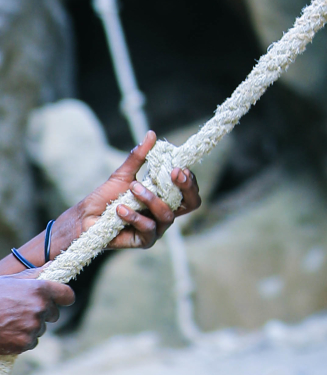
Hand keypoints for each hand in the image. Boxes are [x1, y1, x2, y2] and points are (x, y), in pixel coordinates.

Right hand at [0, 275, 72, 353]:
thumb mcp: (12, 280)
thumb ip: (34, 275)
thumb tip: (52, 265)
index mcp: (40, 289)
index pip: (67, 296)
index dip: (63, 298)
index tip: (59, 300)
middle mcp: (41, 308)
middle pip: (54, 314)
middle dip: (43, 313)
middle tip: (22, 310)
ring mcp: (33, 327)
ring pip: (41, 329)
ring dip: (31, 327)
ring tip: (11, 321)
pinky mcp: (25, 343)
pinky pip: (31, 342)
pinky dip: (22, 340)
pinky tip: (8, 332)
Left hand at [56, 133, 200, 255]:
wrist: (86, 218)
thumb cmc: (106, 197)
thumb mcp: (123, 174)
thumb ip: (139, 157)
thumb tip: (151, 134)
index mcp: (165, 197)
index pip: (189, 190)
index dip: (189, 179)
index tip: (178, 167)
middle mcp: (165, 213)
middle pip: (192, 204)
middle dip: (187, 188)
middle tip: (174, 173)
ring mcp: (157, 228)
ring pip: (167, 215)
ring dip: (151, 199)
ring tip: (132, 188)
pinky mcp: (144, 241)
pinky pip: (148, 228)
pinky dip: (135, 217)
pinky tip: (120, 209)